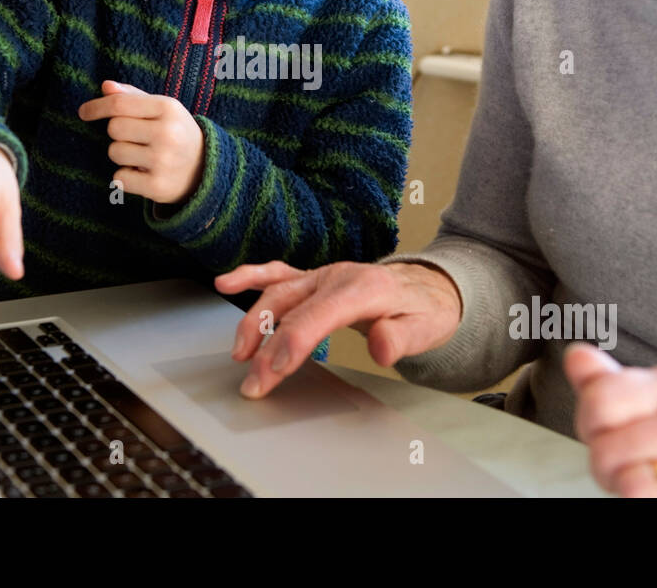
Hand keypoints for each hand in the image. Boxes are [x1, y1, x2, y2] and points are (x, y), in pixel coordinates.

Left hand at [77, 80, 203, 204]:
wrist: (205, 169)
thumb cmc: (176, 132)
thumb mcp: (162, 109)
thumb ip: (133, 96)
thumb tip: (105, 86)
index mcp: (168, 108)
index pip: (119, 104)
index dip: (97, 107)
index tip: (83, 112)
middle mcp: (167, 133)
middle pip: (114, 128)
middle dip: (118, 133)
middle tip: (136, 138)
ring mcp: (163, 161)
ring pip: (114, 152)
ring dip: (122, 155)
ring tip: (143, 156)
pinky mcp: (157, 186)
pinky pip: (119, 178)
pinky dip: (126, 177)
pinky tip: (144, 173)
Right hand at [215, 260, 462, 398]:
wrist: (430, 286)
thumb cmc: (426, 309)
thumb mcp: (427, 327)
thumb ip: (402, 338)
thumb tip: (380, 348)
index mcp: (363, 288)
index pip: (318, 316)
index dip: (292, 343)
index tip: (273, 370)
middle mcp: (337, 277)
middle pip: (291, 310)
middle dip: (266, 347)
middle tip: (253, 383)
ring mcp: (323, 275)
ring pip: (278, 292)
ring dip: (253, 321)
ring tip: (239, 353)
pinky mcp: (315, 279)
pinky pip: (279, 274)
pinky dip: (251, 277)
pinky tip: (227, 282)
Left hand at [564, 343, 656, 496]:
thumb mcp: (635, 412)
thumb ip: (603, 386)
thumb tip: (576, 355)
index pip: (600, 399)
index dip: (590, 426)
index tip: (610, 434)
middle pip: (607, 446)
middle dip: (605, 466)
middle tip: (629, 468)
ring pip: (631, 482)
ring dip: (625, 489)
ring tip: (650, 486)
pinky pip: (654, 501)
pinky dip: (647, 506)